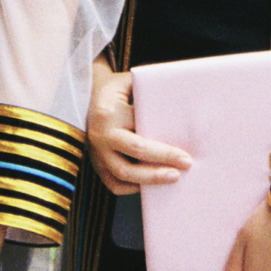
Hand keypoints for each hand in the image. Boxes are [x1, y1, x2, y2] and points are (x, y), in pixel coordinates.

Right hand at [86, 55, 190, 196]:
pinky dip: (132, 188)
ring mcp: (97, 153)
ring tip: (174, 177)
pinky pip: (114, 184)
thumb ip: (148, 90)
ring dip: (151, 178)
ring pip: (124, 173)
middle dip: (163, 157)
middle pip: (135, 150)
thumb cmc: (114, 90)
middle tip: (187, 162)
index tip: (184, 145)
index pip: (141, 126)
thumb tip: (180, 100)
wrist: (84, 98)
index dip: (163, 137)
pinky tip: (150, 186)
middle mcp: (101, 134)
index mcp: (110, 112)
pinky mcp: (96, 165)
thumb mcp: (128, 82)